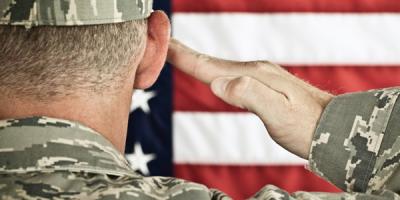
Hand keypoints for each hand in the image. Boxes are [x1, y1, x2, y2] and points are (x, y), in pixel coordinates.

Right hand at [167, 39, 333, 158]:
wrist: (334, 127)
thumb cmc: (307, 125)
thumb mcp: (278, 113)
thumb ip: (249, 95)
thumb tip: (218, 84)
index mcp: (252, 76)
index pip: (209, 66)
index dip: (183, 56)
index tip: (162, 43)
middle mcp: (253, 71)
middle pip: (211, 62)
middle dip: (184, 53)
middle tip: (162, 42)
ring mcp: (259, 77)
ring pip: (219, 67)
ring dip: (197, 61)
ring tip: (179, 55)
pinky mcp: (262, 86)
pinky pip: (230, 75)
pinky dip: (213, 71)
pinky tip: (213, 74)